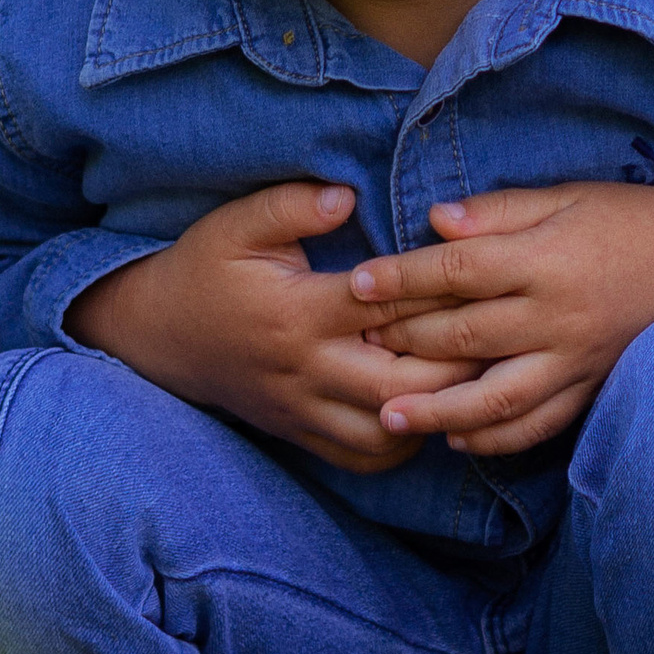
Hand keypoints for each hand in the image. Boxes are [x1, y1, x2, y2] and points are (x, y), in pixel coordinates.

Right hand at [68, 182, 481, 474]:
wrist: (157, 336)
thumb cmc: (205, 269)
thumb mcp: (237, 223)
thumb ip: (292, 205)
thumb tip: (347, 195)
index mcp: (299, 313)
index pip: (390, 307)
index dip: (442, 293)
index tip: (484, 276)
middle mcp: (307, 370)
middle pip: (404, 384)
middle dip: (456, 364)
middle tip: (496, 333)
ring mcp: (304, 410)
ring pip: (390, 433)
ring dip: (436, 410)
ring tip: (470, 376)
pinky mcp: (302, 433)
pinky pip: (365, 458)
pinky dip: (404, 441)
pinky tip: (429, 410)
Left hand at [344, 181, 653, 457]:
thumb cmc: (639, 218)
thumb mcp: (571, 195)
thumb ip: (501, 213)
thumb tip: (435, 223)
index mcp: (549, 258)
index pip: (458, 272)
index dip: (402, 279)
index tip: (358, 284)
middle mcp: (559, 317)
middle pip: (465, 337)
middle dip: (405, 343)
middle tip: (355, 346)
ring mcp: (577, 360)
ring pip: (495, 399)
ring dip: (437, 412)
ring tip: (389, 417)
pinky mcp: (594, 387)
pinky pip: (539, 425)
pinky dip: (495, 439)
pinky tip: (458, 439)